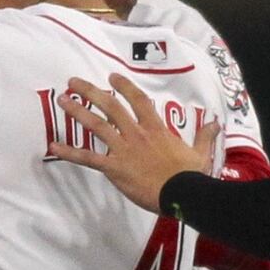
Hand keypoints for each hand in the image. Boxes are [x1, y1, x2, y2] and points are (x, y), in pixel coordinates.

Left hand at [49, 74, 220, 212]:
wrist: (182, 192)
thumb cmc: (191, 175)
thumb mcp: (201, 153)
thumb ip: (205, 136)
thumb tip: (216, 124)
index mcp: (156, 128)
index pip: (139, 100)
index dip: (124, 87)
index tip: (112, 77)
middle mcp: (136, 133)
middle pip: (111, 107)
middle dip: (91, 92)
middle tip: (74, 82)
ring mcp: (123, 149)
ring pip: (96, 125)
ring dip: (78, 111)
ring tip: (62, 100)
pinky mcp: (114, 167)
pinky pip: (88, 158)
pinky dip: (69, 152)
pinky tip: (53, 146)